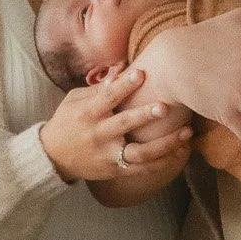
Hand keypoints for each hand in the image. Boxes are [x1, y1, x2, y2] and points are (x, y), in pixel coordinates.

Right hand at [38, 65, 190, 183]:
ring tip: (186, 133)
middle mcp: (98, 134)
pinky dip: (162, 162)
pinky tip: (180, 152)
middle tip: (165, 106)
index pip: (107, 97)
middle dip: (144, 115)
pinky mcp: (115, 170)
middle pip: (124, 124)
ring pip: (138, 152)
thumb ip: (98, 88)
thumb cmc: (67, 121)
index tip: (141, 73)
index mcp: (87, 113)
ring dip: (164, 144)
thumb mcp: (75, 100)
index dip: (124, 86)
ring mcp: (107, 155)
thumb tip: (121, 69)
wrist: (54, 157)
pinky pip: (141, 168)